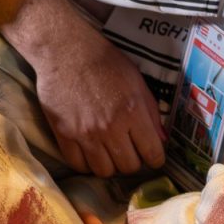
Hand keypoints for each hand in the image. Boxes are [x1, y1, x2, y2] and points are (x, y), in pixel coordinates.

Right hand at [29, 8, 165, 176]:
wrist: (67, 53)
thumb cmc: (107, 63)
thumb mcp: (138, 83)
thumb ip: (151, 113)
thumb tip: (160, 139)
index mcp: (133, 113)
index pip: (151, 153)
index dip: (156, 159)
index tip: (153, 157)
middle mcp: (110, 128)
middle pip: (128, 166)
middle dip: (134, 161)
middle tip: (131, 151)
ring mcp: (85, 134)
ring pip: (103, 171)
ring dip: (111, 165)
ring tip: (111, 153)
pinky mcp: (63, 135)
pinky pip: (78, 164)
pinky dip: (87, 164)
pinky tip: (91, 153)